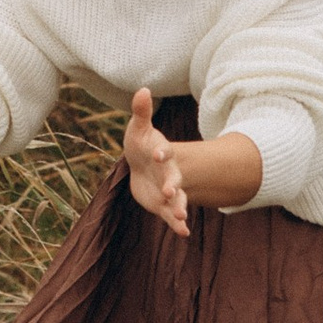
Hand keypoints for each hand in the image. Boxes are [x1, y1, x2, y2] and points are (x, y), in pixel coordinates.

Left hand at [123, 87, 190, 237]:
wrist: (145, 166)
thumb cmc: (142, 144)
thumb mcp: (138, 129)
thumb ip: (142, 112)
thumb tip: (143, 89)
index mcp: (162, 153)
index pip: (164, 151)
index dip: (162, 152)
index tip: (159, 155)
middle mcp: (169, 173)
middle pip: (174, 179)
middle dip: (173, 186)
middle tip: (172, 193)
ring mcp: (169, 190)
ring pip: (177, 200)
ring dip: (179, 207)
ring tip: (182, 217)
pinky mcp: (164, 205)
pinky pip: (172, 215)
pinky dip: (178, 224)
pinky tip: (184, 233)